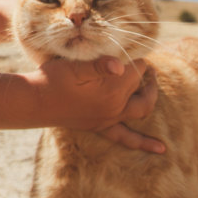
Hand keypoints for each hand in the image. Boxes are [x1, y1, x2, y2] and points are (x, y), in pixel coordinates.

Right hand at [28, 57, 164, 153]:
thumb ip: (100, 64)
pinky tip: (163, 150)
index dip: (135, 57)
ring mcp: (109, 118)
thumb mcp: (75, 65)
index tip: (128, 48)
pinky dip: (144, 143)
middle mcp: (116, 105)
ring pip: (140, 111)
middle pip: (143, 88)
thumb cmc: (53, 78)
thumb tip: (120, 65)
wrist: (34, 102)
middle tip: (144, 65)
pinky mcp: (100, 126)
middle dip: (147, 76)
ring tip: (153, 90)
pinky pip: (127, 138)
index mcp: (112, 88)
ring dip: (150, 100)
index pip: (136, 69)